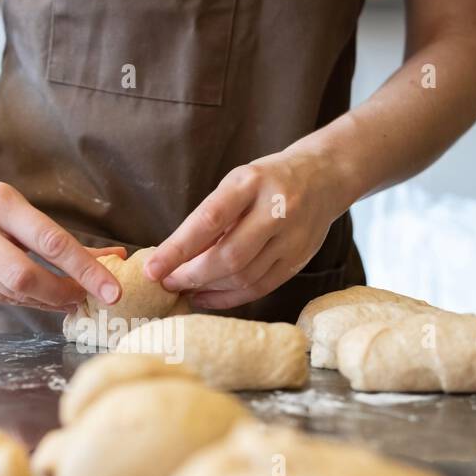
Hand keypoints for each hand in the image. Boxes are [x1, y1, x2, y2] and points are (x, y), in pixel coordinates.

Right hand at [0, 160, 124, 311]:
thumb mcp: (13, 199)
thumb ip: (54, 233)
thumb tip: (108, 259)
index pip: (49, 241)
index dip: (86, 269)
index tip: (112, 289)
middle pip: (27, 277)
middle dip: (66, 292)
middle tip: (93, 297)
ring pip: (14, 293)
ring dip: (50, 299)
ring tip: (74, 296)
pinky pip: (0, 299)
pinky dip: (27, 300)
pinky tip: (44, 297)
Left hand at [143, 148, 346, 309]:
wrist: (323, 177)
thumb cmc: (265, 182)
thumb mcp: (237, 184)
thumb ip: (210, 218)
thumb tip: (172, 258)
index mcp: (250, 183)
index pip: (208, 221)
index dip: (177, 249)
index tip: (152, 269)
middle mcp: (275, 210)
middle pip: (229, 256)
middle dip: (191, 275)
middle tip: (167, 283)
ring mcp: (291, 238)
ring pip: (244, 277)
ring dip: (208, 289)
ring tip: (185, 289)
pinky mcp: (299, 260)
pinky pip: (259, 288)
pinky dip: (228, 297)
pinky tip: (207, 297)